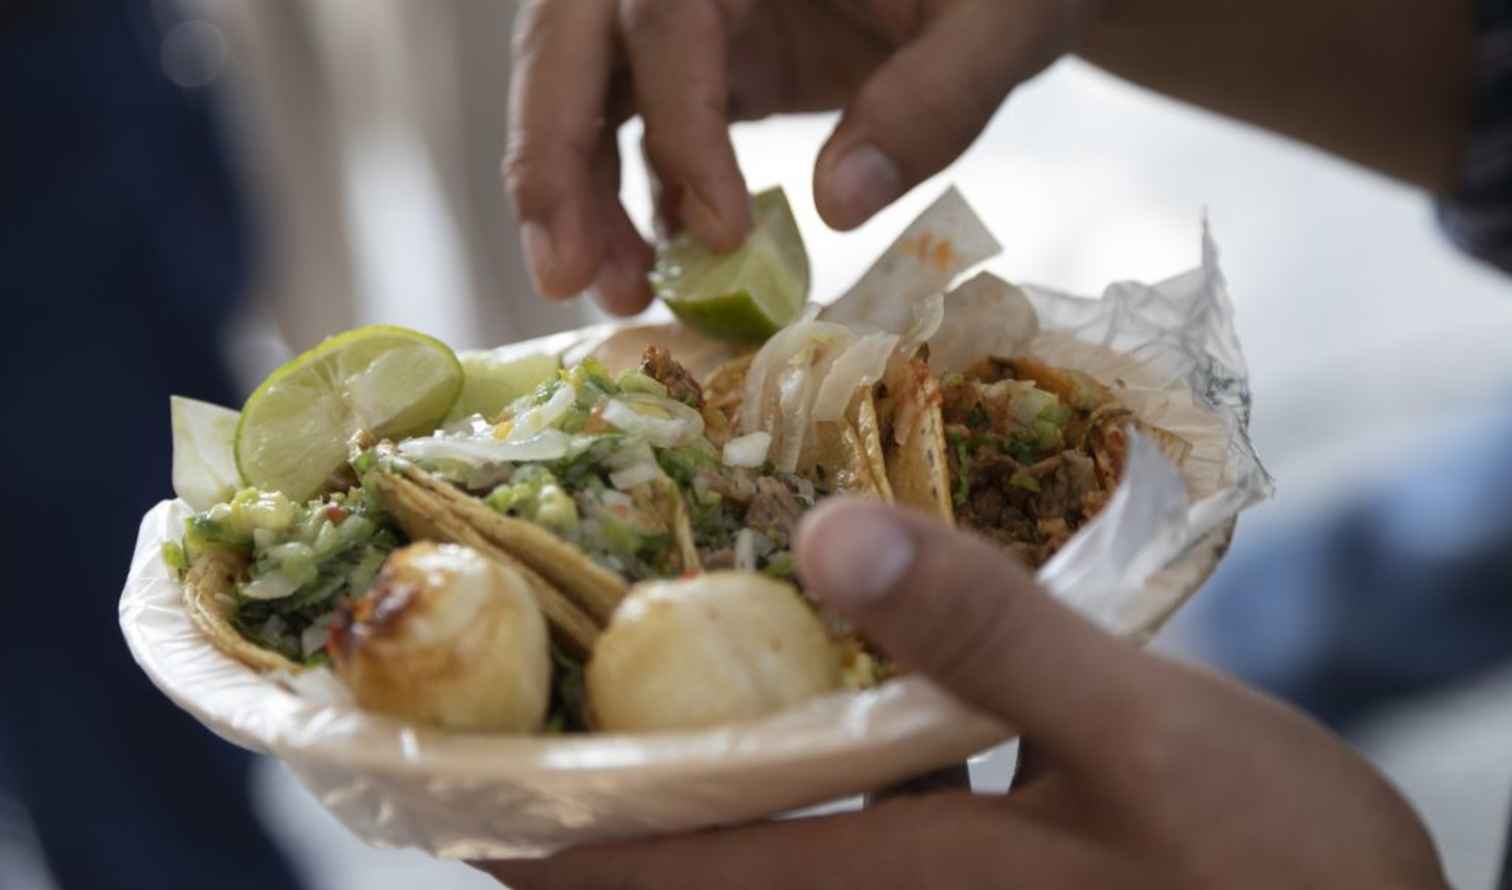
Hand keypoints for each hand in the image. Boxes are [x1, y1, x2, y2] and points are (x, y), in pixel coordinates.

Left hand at [480, 500, 1448, 889]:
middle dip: (603, 820)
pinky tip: (811, 706)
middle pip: (707, 874)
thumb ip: (989, 637)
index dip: (557, 842)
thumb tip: (833, 530)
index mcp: (907, 888)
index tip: (457, 797)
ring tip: (629, 706)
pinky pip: (861, 838)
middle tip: (515, 733)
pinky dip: (807, 780)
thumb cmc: (1279, 864)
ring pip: (776, 855)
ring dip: (696, 794)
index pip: (685, 874)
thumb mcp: (1144, 736)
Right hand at [504, 0, 1097, 313]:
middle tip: (564, 277)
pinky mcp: (699, 64)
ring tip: (614, 295)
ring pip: (581, 92)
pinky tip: (658, 274)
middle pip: (569, 44)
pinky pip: (632, 130)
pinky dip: (629, 204)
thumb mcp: (1002, 21)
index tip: (721, 236)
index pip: (664, 16)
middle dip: (553, 162)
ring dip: (577, 197)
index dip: (680, 125)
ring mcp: (685, 14)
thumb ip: (937, 96)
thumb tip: (838, 205)